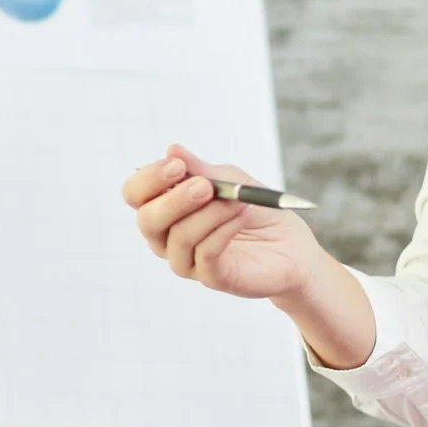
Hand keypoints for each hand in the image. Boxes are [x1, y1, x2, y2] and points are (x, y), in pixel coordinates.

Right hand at [121, 144, 323, 301]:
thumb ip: (200, 170)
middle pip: (147, 220)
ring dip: (211, 213)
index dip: (150, 179)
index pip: (135, 194)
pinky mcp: (212, 278)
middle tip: (205, 187)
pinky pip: (205, 255)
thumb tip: (172, 149)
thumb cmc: (254, 210)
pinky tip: (241, 215)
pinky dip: (223, 231)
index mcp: (164, 209)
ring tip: (239, 200)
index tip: (177, 166)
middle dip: (174, 200)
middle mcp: (167, 238)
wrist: (292, 243)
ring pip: (179, 237)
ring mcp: (187, 261)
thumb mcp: (229, 180)